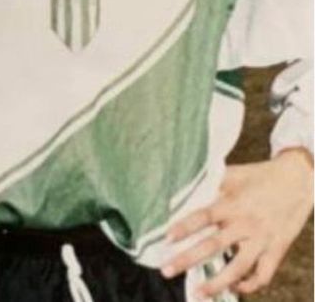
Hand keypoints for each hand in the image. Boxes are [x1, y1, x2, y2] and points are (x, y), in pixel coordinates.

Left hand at [162, 150, 313, 297]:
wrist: (298, 180)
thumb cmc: (258, 176)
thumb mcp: (232, 175)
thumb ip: (209, 183)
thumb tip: (180, 189)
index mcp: (232, 203)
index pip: (203, 217)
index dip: (185, 227)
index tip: (167, 238)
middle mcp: (245, 224)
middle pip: (214, 245)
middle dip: (188, 259)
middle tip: (166, 270)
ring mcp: (262, 240)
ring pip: (238, 268)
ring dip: (218, 283)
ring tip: (199, 293)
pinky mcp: (277, 250)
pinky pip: (264, 274)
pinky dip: (250, 285)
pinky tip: (235, 288)